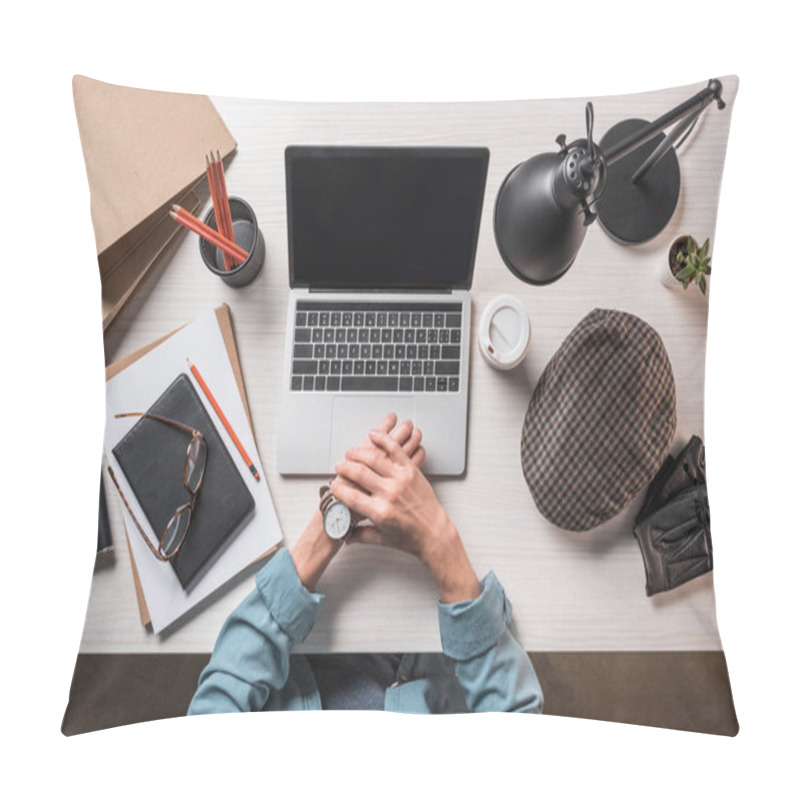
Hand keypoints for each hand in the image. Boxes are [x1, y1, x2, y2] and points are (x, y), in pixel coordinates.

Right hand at [290, 413, 422, 589]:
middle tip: (340, 467)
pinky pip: (396, 450)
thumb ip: (361, 535)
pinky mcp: (412, 471)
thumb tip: (346, 534)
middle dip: (344, 468)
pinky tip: (374, 435)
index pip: (349, 496)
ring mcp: (401, 480)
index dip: (338, 489)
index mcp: (379, 512)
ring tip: (351, 453)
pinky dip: (384, 439)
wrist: (435, 533)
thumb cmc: (411, 537)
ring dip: (358, 453)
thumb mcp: (382, 539)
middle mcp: (389, 494)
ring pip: (374, 458)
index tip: (334, 486)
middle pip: (358, 473)